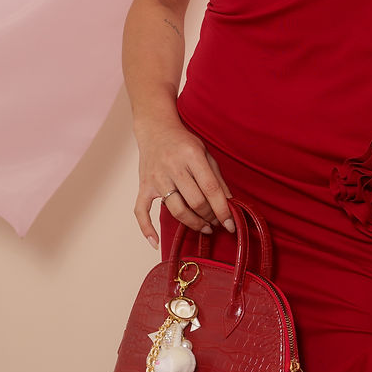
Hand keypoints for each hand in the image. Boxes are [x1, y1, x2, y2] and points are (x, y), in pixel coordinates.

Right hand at [133, 120, 234, 248]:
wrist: (156, 130)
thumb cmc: (184, 143)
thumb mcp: (206, 154)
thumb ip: (217, 178)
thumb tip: (230, 204)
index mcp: (192, 156)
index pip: (211, 189)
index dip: (223, 210)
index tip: (231, 224)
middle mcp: (173, 167)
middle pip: (195, 202)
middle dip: (210, 217)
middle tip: (216, 222)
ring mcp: (157, 177)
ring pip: (176, 210)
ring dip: (192, 223)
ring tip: (204, 227)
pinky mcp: (144, 185)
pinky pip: (141, 211)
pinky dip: (146, 228)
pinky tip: (155, 242)